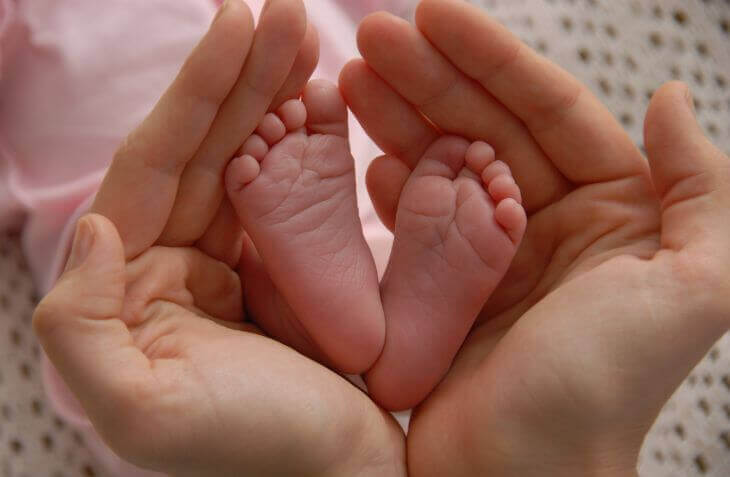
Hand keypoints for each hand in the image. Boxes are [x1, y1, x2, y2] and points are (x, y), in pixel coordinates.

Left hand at [33, 2, 405, 474]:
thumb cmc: (254, 454)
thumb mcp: (144, 413)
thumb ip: (79, 326)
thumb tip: (92, 226)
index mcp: (127, 290)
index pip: (153, 170)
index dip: (192, 96)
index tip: (232, 26)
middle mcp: (168, 265)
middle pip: (201, 149)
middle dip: (239, 77)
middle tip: (280, 12)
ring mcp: (227, 261)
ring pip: (244, 159)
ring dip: (271, 96)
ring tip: (303, 37)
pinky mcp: (278, 265)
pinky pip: (284, 190)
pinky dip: (302, 142)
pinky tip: (320, 100)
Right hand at [341, 0, 729, 473]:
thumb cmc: (602, 389)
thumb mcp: (695, 286)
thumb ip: (706, 187)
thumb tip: (669, 97)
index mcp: (614, 212)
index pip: (547, 110)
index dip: (491, 56)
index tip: (433, 12)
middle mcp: (551, 226)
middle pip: (485, 127)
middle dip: (429, 76)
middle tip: (372, 35)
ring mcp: (491, 256)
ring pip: (443, 166)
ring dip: (398, 119)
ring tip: (351, 78)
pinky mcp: (442, 288)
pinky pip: (414, 220)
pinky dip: (390, 185)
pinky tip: (364, 157)